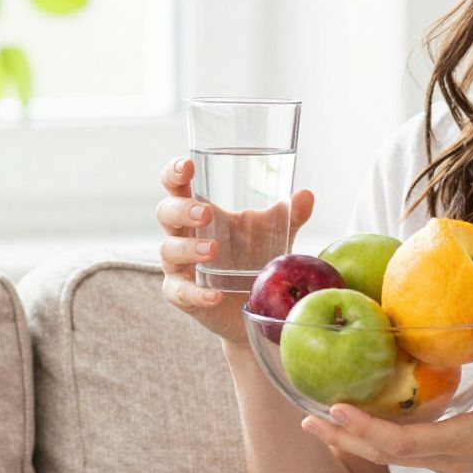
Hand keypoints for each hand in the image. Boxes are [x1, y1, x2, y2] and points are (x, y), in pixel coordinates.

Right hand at [157, 157, 315, 348]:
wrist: (253, 306)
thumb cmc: (253, 257)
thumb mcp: (273, 233)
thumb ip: (289, 214)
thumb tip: (306, 195)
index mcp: (198, 212)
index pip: (175, 186)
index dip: (174, 174)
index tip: (187, 166)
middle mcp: (182, 235)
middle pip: (166, 213)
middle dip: (182, 210)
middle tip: (207, 213)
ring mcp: (179, 266)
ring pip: (169, 250)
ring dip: (189, 248)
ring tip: (214, 250)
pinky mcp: (183, 296)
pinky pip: (181, 293)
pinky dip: (197, 293)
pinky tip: (215, 295)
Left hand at [300, 313, 472, 472]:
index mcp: (462, 441)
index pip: (401, 443)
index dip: (365, 429)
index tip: (335, 409)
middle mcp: (448, 459)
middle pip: (383, 455)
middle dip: (344, 438)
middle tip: (306, 417)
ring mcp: (448, 462)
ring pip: (391, 456)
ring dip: (355, 439)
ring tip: (321, 420)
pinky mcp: (452, 458)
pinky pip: (404, 451)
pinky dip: (376, 437)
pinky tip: (360, 420)